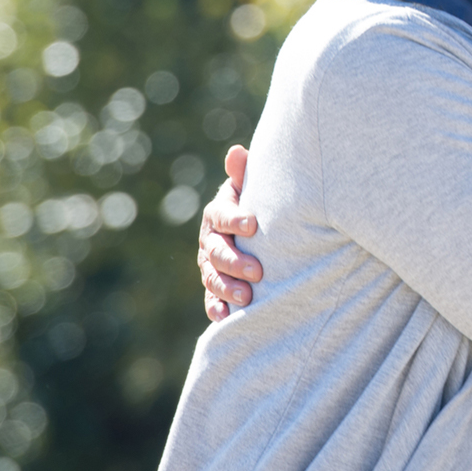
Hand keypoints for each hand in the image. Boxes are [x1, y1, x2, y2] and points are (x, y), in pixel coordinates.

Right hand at [198, 144, 263, 321]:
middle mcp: (210, 239)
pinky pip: (212, 300)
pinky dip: (217, 309)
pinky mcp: (215, 287)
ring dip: (227, 288)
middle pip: (216, 251)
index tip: (254, 223)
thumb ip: (245, 174)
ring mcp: (210, 265)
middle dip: (235, 261)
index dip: (235, 219)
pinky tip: (227, 317)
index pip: (221, 215)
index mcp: (218, 213)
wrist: (261, 231)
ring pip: (212, 277)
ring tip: (248, 297)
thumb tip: (237, 152)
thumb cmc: (260, 204)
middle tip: (258, 271)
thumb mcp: (254, 188)